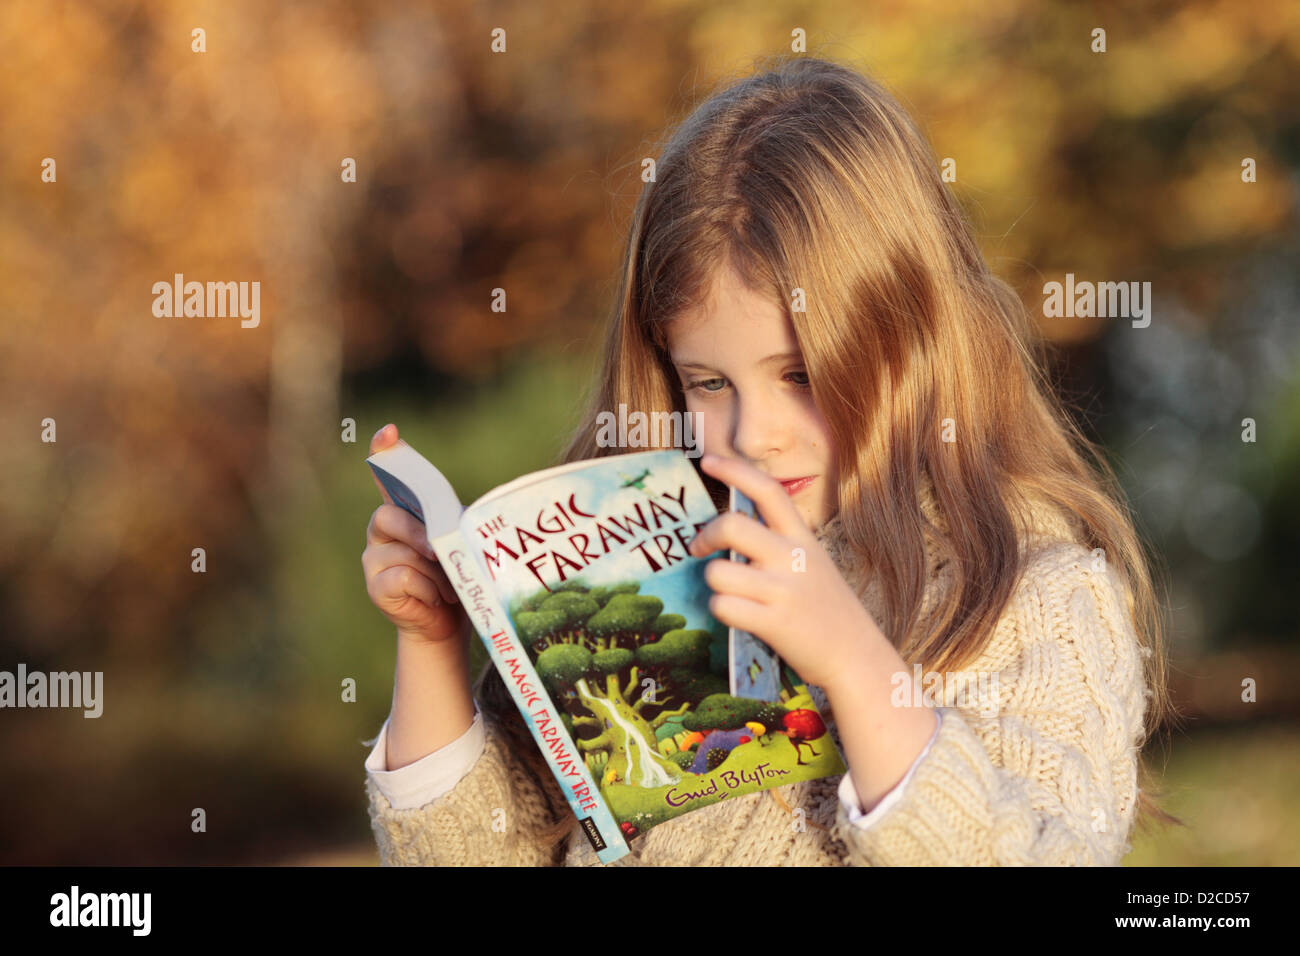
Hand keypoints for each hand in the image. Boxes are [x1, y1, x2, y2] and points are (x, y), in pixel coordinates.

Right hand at [362, 423, 469, 646]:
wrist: (448, 621)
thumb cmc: (457, 575)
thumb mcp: (459, 543)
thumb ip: (454, 524)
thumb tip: (459, 520)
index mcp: (405, 510)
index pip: (389, 475)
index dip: (385, 452)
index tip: (389, 432)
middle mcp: (382, 528)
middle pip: (389, 516)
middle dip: (420, 534)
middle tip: (441, 553)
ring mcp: (374, 557)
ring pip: (402, 553)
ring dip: (434, 572)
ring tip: (447, 587)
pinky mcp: (375, 586)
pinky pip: (402, 578)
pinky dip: (427, 590)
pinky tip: (433, 599)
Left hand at [686, 454, 885, 692]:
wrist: (857, 657)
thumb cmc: (826, 610)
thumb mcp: (814, 564)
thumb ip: (780, 545)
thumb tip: (729, 532)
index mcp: (803, 538)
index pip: (768, 489)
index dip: (735, 470)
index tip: (709, 460)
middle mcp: (793, 558)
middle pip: (731, 526)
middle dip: (705, 535)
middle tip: (699, 547)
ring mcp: (783, 591)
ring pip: (718, 572)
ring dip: (715, 584)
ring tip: (732, 595)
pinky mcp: (773, 623)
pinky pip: (722, 606)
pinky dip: (721, 611)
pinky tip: (738, 617)